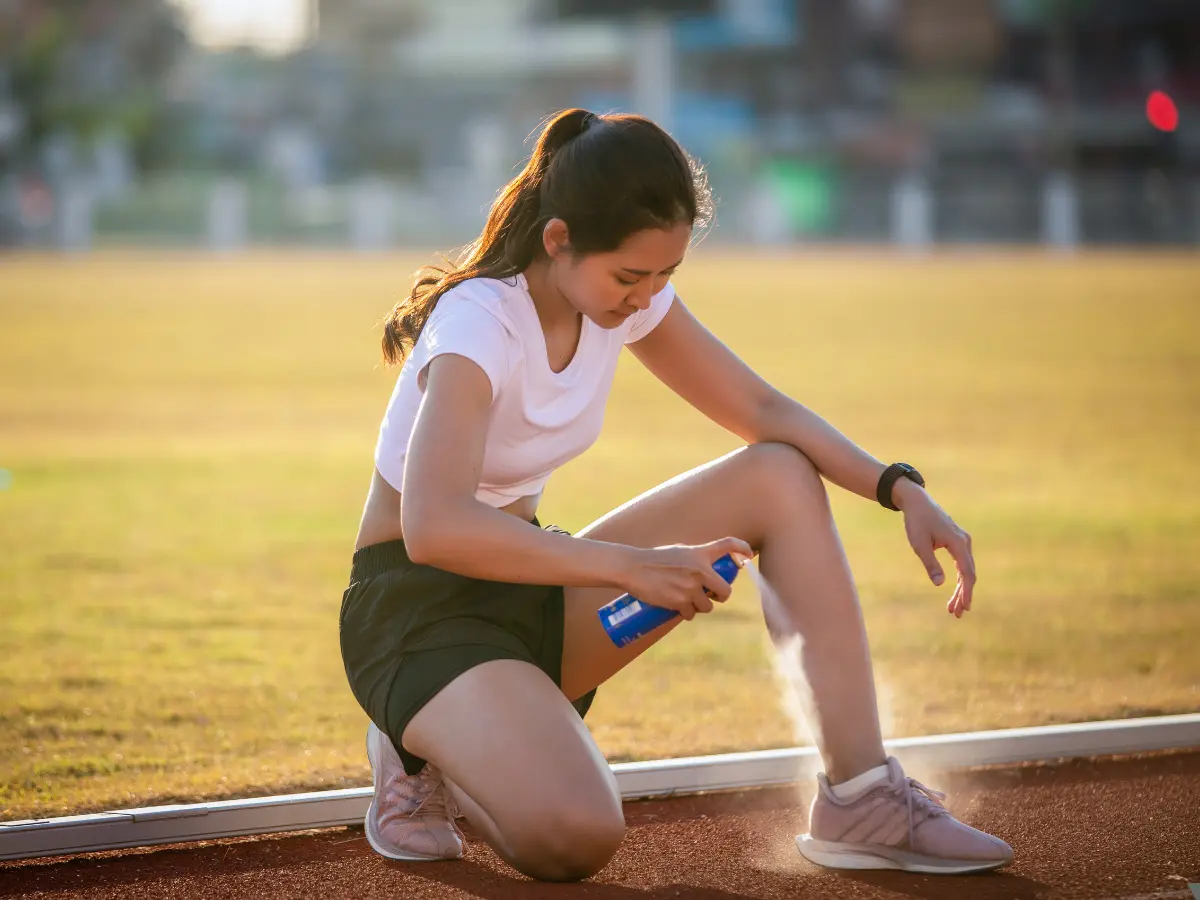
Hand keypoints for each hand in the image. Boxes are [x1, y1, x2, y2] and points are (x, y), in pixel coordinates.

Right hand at [621, 537, 754, 620]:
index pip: (728, 544)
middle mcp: (699, 570)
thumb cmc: (654, 559)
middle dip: (720, 596)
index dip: (743, 548)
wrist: (632, 568)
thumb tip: (710, 572)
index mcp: (700, 553)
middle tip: (712, 596)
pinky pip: (691, 614)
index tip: (749, 554)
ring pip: (707, 606)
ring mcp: (691, 587)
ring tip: (687, 600)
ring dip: (700, 606)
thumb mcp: (678, 551)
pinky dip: (686, 614)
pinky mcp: (680, 602)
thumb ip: (695, 559)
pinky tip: (678, 609)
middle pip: (725, 590)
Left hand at [898, 487, 975, 617]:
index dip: (966, 592)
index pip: (967, 573)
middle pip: (969, 574)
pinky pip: (962, 564)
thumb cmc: (916, 522)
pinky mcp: (958, 542)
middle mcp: (965, 542)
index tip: (964, 607)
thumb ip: (930, 564)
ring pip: (966, 570)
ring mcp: (963, 541)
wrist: (917, 502)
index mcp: (958, 543)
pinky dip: (959, 578)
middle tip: (956, 613)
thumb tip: (940, 584)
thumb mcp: (919, 544)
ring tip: (953, 608)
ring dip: (962, 589)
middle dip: (964, 595)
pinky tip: (955, 591)